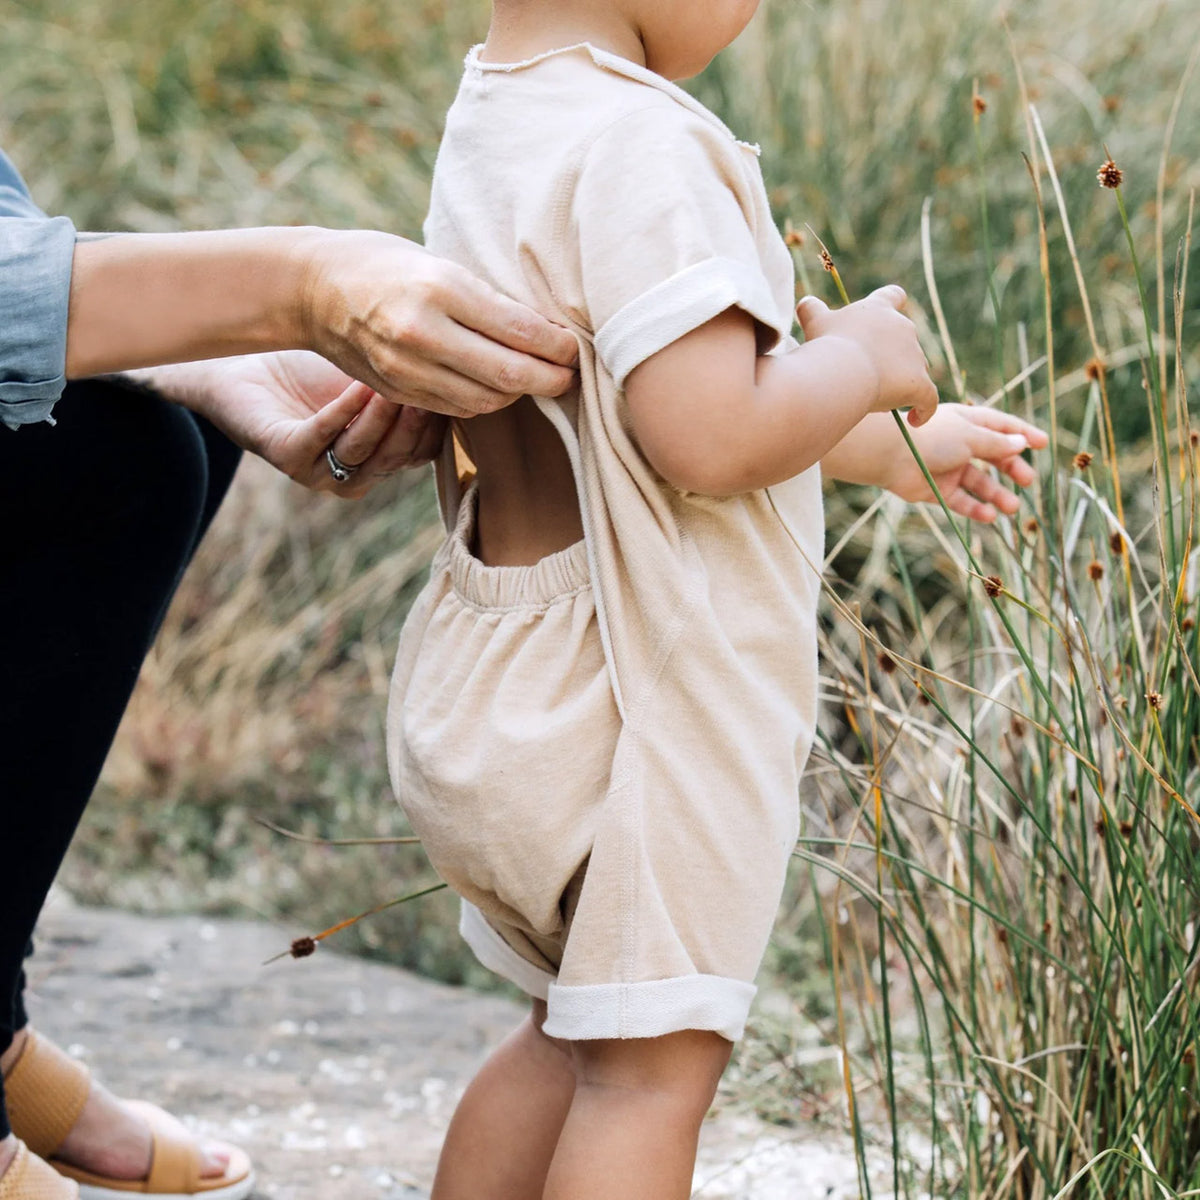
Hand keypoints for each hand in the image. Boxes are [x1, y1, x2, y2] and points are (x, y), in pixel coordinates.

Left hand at [139, 351, 445, 496]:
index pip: (425, 449)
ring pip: (365, 451)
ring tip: (398, 381)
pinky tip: (360, 384)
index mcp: (383, 458)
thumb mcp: (373, 369)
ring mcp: (323, 473)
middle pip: (399, 455)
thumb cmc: (313, 363)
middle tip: (437, 383)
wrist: (242, 366)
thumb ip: (414, 373)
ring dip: (383, 417)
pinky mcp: (287, 458)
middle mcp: (358, 474)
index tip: (460, 384)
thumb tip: (474, 348)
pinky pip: (321, 439)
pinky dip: (342, 412)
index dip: (442, 422)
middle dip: (418, 420)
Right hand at [300, 232, 578, 418]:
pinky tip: (498, 386)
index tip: (574, 347)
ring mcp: (407, 367)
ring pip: (486, 400)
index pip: (519, 330)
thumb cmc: (386, 263)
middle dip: (549, 379)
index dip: (557, 346)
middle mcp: (423, 331)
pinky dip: (486, 400)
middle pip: (509, 375)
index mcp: (440, 287)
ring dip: (519, 394)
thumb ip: (486, 299)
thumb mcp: (439, 261)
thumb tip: (545, 329)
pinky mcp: (399, 391)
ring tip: (537, 379)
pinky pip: (458, 408)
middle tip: (569, 374)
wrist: (313, 288)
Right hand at [796, 284, 938, 426]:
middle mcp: (903, 327)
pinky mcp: (920, 383)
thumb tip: (806, 303)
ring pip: (914, 370)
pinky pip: (928, 399)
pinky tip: (914, 420)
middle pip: (904, 341)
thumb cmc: (826, 345)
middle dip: (889, 358)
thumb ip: (812, 310)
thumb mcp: (815, 323)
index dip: (892, 305)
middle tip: (865, 376)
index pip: (893, 296)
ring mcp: (915, 356)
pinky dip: (924, 410)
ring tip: (876, 402)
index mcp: (879, 309)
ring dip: (900, 384)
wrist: (842, 371)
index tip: (889, 316)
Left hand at [883, 403, 1047, 521]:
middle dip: (1012, 469)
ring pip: (979, 483)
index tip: (1043, 444)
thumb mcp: (970, 436)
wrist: (888, 455)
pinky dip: (975, 508)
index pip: (1002, 427)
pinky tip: (990, 516)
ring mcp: (948, 467)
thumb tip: (1021, 444)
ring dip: (996, 495)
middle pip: (993, 457)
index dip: (1022, 434)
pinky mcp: (936, 489)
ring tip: (1013, 508)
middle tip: (1028, 481)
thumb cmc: (930, 437)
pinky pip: (960, 500)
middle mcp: (959, 444)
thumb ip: (996, 443)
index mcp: (967, 422)